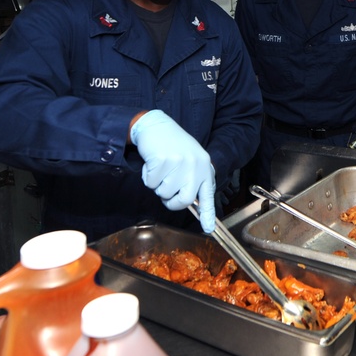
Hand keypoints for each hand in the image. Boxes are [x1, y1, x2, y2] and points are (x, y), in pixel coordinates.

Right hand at [129, 110, 215, 232]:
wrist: (157, 126)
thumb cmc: (173, 146)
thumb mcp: (191, 161)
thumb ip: (193, 179)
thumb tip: (192, 202)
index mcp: (205, 168)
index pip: (207, 195)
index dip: (207, 214)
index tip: (208, 229)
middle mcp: (196, 166)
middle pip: (184, 200)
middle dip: (171, 201)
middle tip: (166, 191)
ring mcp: (180, 164)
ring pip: (164, 193)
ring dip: (157, 185)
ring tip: (161, 168)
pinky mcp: (163, 160)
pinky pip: (151, 182)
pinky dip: (148, 176)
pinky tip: (153, 162)